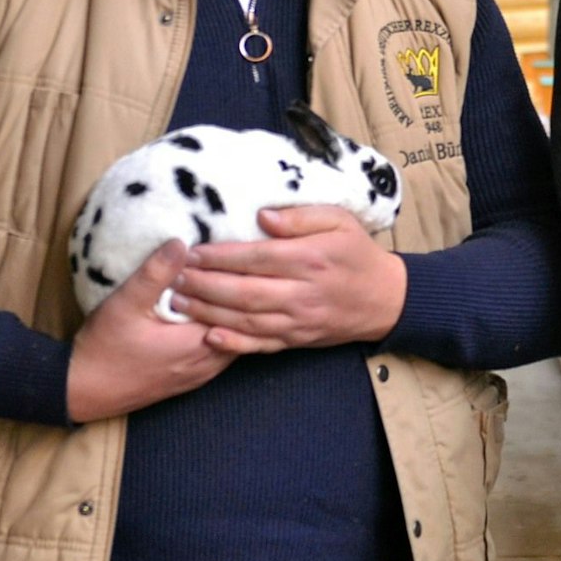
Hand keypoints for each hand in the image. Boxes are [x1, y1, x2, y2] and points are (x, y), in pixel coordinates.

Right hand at [66, 237, 233, 422]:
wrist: (84, 390)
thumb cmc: (104, 347)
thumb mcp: (126, 303)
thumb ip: (156, 273)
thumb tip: (183, 243)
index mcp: (198, 343)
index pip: (236, 307)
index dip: (235, 280)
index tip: (230, 257)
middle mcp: (208, 362)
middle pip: (242, 325)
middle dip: (239, 297)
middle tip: (234, 268)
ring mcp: (202, 375)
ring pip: (235, 340)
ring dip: (232, 315)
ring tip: (227, 286)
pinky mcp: (193, 379)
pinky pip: (222, 351)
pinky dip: (224, 331)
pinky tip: (214, 314)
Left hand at [168, 206, 406, 354]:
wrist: (385, 299)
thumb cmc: (358, 253)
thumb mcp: (340, 221)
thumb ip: (301, 217)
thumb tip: (261, 216)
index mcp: (310, 259)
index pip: (256, 258)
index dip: (220, 257)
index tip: (191, 252)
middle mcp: (302, 293)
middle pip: (244, 292)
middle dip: (204, 286)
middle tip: (174, 278)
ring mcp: (299, 320)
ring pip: (247, 320)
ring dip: (209, 313)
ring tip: (178, 303)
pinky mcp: (298, 339)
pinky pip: (261, 344)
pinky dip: (234, 344)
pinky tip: (209, 337)